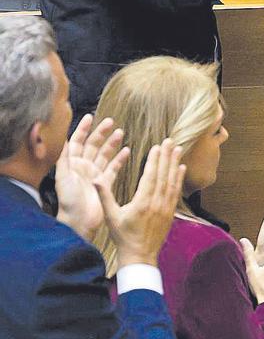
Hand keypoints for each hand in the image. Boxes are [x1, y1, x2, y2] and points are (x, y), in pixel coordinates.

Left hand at [55, 115, 128, 242]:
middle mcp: (83, 167)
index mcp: (72, 164)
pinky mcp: (105, 183)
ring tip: (120, 132)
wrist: (79, 221)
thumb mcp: (63, 178)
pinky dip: (120, 159)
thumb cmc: (69, 201)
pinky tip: (126, 150)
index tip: (90, 117)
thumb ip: (63, 158)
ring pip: (105, 154)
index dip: (83, 129)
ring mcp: (95, 174)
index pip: (77, 141)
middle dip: (101, 133)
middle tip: (110, 122)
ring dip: (112, 143)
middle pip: (93, 145)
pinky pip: (114, 168)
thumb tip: (62, 138)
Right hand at [95, 140, 185, 269]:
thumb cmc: (123, 237)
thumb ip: (104, 196)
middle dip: (166, 157)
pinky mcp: (170, 212)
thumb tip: (94, 178)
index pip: (150, 176)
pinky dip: (179, 179)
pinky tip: (181, 168)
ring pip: (172, 181)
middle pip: (163, 175)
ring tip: (178, 150)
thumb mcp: (110, 216)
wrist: (140, 256)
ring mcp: (166, 207)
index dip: (154, 160)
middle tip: (170, 141)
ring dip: (175, 164)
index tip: (157, 146)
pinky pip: (176, 192)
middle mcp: (157, 203)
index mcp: (142, 203)